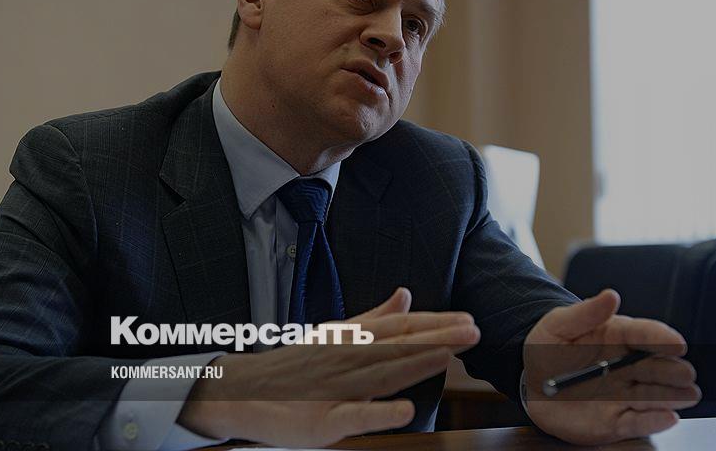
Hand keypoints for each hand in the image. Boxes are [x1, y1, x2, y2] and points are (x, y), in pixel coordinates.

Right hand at [178, 287, 480, 446]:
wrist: (242, 391)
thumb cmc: (296, 366)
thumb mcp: (335, 335)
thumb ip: (373, 318)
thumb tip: (405, 295)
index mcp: (350, 339)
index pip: (399, 330)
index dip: (435, 325)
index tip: (468, 320)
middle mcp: (346, 359)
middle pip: (396, 347)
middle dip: (436, 339)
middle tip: (473, 332)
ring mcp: (334, 388)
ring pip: (379, 374)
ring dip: (415, 364)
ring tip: (449, 357)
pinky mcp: (322, 420)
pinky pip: (353, 415)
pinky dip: (379, 412)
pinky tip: (405, 411)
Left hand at [523, 290, 700, 444]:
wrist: (531, 384)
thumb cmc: (547, 350)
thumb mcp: (558, 325)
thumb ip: (585, 313)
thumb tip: (611, 295)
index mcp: (617, 337)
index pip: (644, 334)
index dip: (661, 338)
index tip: (676, 342)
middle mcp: (627, 367)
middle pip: (656, 367)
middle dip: (673, 370)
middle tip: (685, 372)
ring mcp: (624, 394)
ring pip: (653, 396)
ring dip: (672, 397)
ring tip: (687, 395)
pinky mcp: (616, 421)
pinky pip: (637, 423)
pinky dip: (653, 421)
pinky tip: (668, 417)